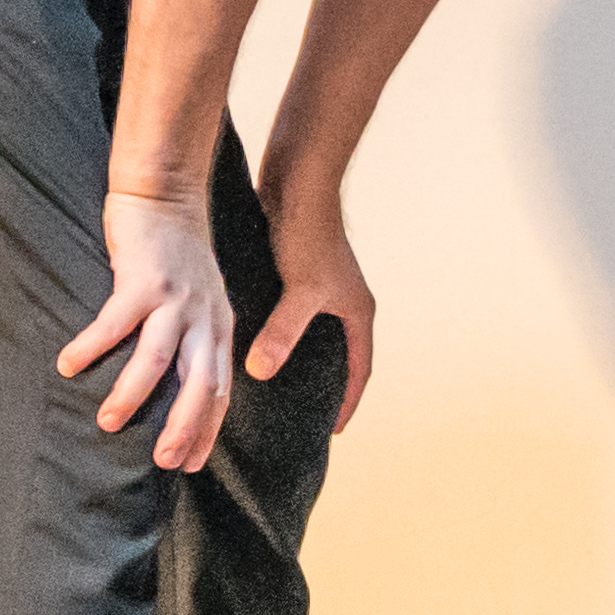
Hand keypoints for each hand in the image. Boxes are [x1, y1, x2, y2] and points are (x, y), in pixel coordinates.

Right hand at [60, 188, 234, 472]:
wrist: (166, 193)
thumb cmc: (176, 252)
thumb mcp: (203, 299)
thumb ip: (196, 337)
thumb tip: (178, 384)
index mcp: (219, 326)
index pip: (220, 388)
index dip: (207, 427)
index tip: (193, 463)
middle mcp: (203, 317)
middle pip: (199, 384)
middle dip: (184, 427)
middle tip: (162, 460)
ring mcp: (174, 300)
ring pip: (157, 360)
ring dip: (132, 396)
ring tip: (106, 422)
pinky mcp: (141, 280)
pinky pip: (114, 325)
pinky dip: (91, 348)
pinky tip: (69, 367)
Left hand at [250, 185, 375, 431]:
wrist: (300, 184)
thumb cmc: (309, 234)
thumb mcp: (300, 291)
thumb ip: (283, 333)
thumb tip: (262, 372)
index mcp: (358, 312)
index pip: (360, 369)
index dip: (348, 401)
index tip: (333, 430)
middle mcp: (345, 302)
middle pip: (341, 356)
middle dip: (327, 387)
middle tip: (305, 417)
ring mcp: (324, 288)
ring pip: (315, 336)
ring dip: (302, 360)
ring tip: (279, 386)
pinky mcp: (300, 274)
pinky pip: (293, 316)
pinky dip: (281, 335)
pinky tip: (254, 344)